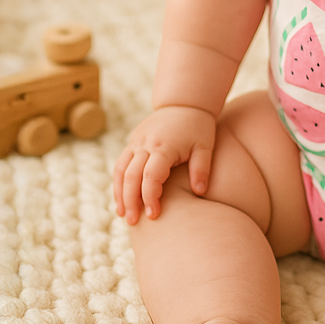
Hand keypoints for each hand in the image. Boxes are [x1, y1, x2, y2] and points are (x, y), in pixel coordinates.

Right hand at [112, 105, 217, 223]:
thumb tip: (199, 192)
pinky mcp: (133, 141)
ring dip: (120, 193)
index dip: (150, 197)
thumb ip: (202, 168)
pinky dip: (119, 181)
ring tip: (123, 214)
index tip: (154, 215)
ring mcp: (137, 141)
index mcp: (164, 146)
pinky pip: (121, 163)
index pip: (151, 176)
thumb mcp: (205, 146)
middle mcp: (146, 143)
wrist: (185, 102)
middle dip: (130, 201)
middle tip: (133, 222)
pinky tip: (122, 198)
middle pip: (131, 176)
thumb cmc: (198, 126)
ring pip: (121, 170)